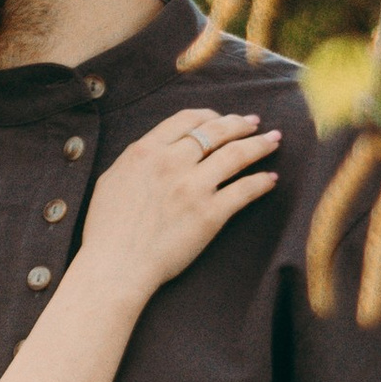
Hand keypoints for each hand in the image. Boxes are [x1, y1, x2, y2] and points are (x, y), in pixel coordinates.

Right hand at [78, 112, 279, 306]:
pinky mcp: (210, 214)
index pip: (187, 119)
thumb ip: (138, 159)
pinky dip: (261, 182)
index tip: (221, 118)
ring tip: (273, 141)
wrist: (115, 266)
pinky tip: (271, 179)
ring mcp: (194, 187)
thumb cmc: (107, 230)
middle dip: (240, 123)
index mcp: (147, 150)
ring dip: (260, 145)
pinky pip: (244, 190)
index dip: (209, 115)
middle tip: (254, 123)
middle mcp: (173, 162)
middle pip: (217, 131)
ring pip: (237, 154)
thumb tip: (156, 149)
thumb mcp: (113, 179)